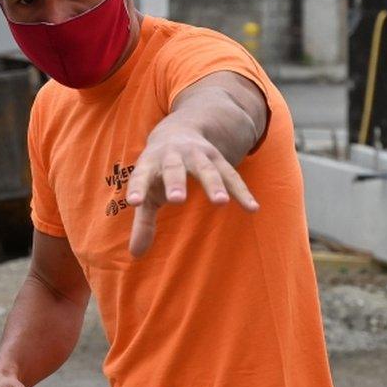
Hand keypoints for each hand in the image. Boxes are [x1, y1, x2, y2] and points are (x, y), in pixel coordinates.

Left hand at [126, 125, 258, 256]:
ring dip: (213, 184)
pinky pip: (231, 175)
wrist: (177, 132)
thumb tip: (136, 254)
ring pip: (206, 168)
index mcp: (150, 163)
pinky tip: (252, 208)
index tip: (134, 203)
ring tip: (220, 202)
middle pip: (173, 168)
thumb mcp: (147, 191)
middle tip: (176, 199)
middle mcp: (172, 156)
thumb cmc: (158, 171)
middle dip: (175, 182)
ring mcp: (197, 155)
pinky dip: (241, 191)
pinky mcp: (217, 159)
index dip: (138, 188)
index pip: (141, 176)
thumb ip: (143, 221)